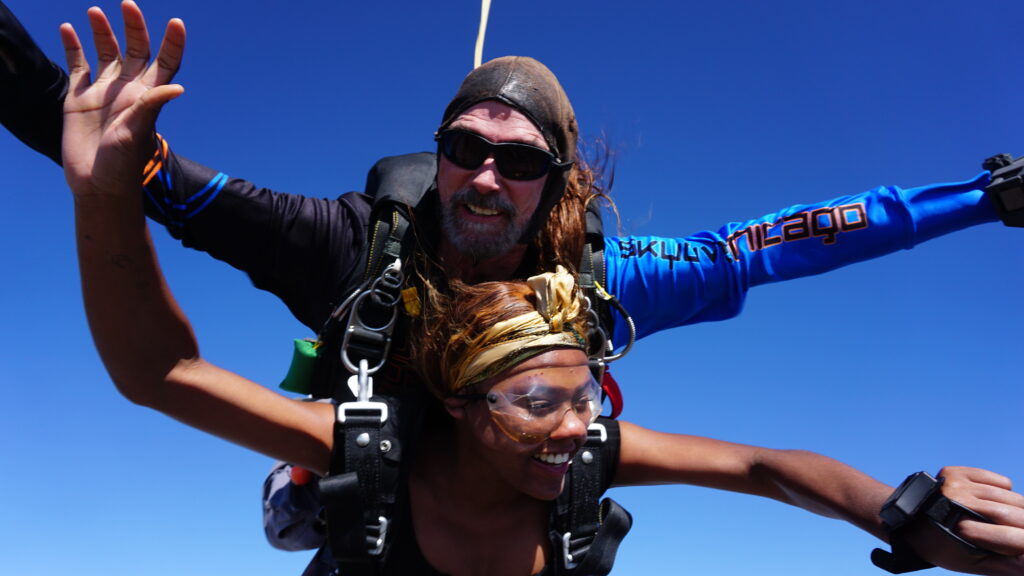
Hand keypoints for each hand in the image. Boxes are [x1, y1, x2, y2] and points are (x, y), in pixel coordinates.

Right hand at [60, 0, 184, 197]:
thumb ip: (151, 106)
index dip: (172, 43)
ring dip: (102, 31)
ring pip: (105, 52)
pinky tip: (68, 29)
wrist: (96, 184)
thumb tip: (177, 87)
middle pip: (135, 50)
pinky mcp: (79, 97)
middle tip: (128, 5)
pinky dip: (73, 46)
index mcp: (148, 96)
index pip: (166, 63)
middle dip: (134, 27)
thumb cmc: (123, 164)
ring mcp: (103, 91)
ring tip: (96, 11)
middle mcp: (128, 88)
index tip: (176, 23)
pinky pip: (77, 65)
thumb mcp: (138, 133)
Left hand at [907, 467, 1023, 575]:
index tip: (1020, 537)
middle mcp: (960, 502)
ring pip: (1010, 493)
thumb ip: (1007, 564)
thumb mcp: (976, 564)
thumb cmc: (946, 549)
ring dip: (1015, 506)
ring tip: (1008, 517)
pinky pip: (999, 480)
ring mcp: (956, 484)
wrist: (908, 525)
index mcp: (967, 529)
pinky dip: (1003, 490)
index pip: (1016, 534)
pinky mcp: (954, 472)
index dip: (1022, 536)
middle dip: (1022, 521)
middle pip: (1017, 510)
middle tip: (1020, 528)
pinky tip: (991, 501)